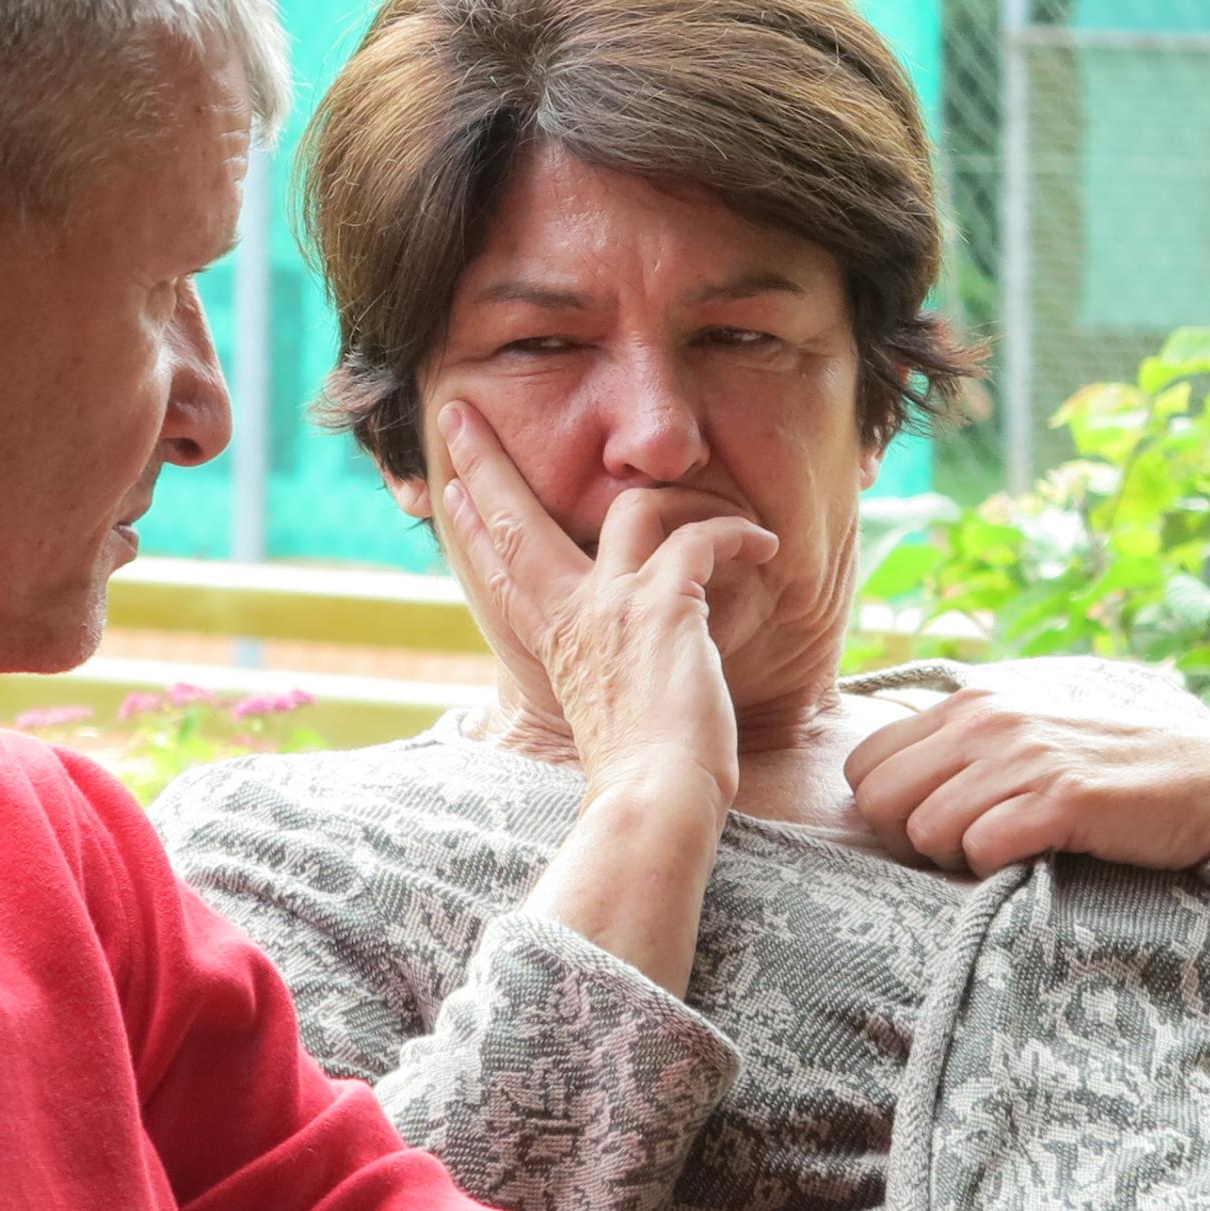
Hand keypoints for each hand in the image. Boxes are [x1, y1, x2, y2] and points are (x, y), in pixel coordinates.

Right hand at [435, 403, 777, 817]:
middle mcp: (572, 615)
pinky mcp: (664, 603)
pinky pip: (701, 536)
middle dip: (482, 461)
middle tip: (459, 412)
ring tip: (715, 508)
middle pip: (513, 520)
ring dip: (679, 498)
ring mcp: (613, 604)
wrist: (655, 798)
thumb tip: (623, 670)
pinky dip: (736, 533)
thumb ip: (605, 676)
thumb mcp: (603, 716)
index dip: (471, 525)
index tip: (448, 488)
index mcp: (554, 643)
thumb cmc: (643, 777)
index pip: (499, 570)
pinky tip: (761, 545)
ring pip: (629, 506)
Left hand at [843, 660, 1209, 874]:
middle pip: (880, 801)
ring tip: (1009, 852)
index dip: (889, 811)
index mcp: (970, 704)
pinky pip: (983, 847)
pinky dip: (999, 869)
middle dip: (909, 841)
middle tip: (962, 852)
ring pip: (926, 829)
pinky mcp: (1063, 798)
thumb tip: (885, 795)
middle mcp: (988, 720)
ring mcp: (1025, 756)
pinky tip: (1035, 858)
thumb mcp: (1023, 740)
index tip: (933, 830)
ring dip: (958, 858)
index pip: (865, 766)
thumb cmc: (1107, 773)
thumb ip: (960, 752)